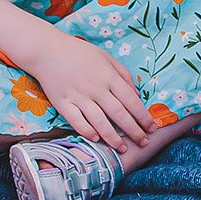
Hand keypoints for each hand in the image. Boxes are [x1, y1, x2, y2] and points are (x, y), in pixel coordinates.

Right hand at [25, 34, 154, 152]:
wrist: (48, 51)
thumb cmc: (80, 53)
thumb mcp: (107, 58)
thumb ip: (124, 75)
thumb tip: (136, 95)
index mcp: (109, 76)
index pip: (131, 101)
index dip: (143, 116)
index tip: (152, 128)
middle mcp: (96, 88)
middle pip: (118, 114)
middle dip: (133, 131)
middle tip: (143, 143)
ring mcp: (78, 96)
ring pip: (99, 121)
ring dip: (113, 137)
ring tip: (123, 148)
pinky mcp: (62, 103)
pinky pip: (76, 121)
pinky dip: (86, 130)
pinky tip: (96, 138)